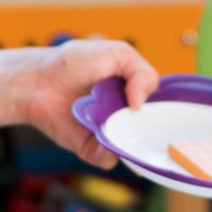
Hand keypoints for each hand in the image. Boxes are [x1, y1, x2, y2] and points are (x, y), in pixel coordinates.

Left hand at [0, 38, 159, 168]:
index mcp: (135, 92)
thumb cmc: (74, 63)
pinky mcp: (91, 147)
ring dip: (130, 144)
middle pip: (150, 134)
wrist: (38, 81)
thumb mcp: (118, 53)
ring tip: (118, 128)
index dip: (168, 114)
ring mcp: (109, 132)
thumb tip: (140, 105)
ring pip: (131, 150)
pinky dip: (108, 153)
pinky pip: (108, 159)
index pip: (161, 108)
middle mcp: (125, 115)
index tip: (172, 117)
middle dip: (152, 136)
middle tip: (147, 128)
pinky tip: (104, 141)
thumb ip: (142, 73)